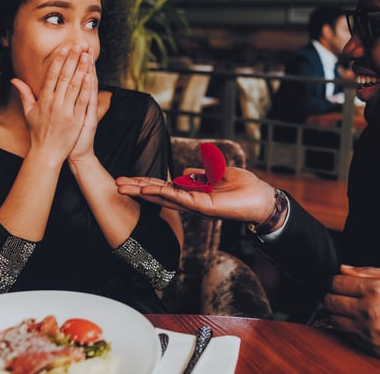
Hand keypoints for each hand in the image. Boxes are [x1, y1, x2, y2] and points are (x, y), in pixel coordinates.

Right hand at [11, 43, 93, 163]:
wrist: (47, 152)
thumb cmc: (38, 132)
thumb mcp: (29, 112)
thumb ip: (24, 93)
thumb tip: (14, 79)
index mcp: (44, 99)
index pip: (51, 75)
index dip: (58, 60)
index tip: (64, 48)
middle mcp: (54, 103)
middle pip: (64, 76)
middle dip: (72, 59)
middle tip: (79, 45)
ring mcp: (65, 111)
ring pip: (74, 86)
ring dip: (81, 69)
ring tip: (87, 55)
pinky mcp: (75, 119)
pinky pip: (81, 101)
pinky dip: (85, 89)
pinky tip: (89, 76)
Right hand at [116, 167, 275, 222]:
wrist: (264, 200)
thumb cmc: (246, 188)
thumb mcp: (220, 175)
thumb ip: (202, 174)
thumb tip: (186, 173)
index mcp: (193, 193)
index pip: (164, 188)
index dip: (146, 183)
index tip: (127, 179)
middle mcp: (191, 201)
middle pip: (158, 194)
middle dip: (137, 189)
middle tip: (115, 184)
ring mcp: (196, 205)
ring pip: (165, 197)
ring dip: (145, 192)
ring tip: (124, 187)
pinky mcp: (205, 206)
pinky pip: (182, 198)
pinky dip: (166, 193)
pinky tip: (151, 189)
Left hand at [324, 266, 379, 365]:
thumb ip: (369, 272)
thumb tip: (345, 269)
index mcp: (375, 290)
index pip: (336, 283)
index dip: (335, 280)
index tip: (340, 282)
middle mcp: (367, 311)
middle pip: (330, 301)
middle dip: (332, 295)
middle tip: (341, 294)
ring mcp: (367, 331)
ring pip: (333, 320)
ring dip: (336, 312)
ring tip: (348, 308)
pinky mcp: (370, 347)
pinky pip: (346, 335)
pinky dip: (346, 327)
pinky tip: (358, 321)